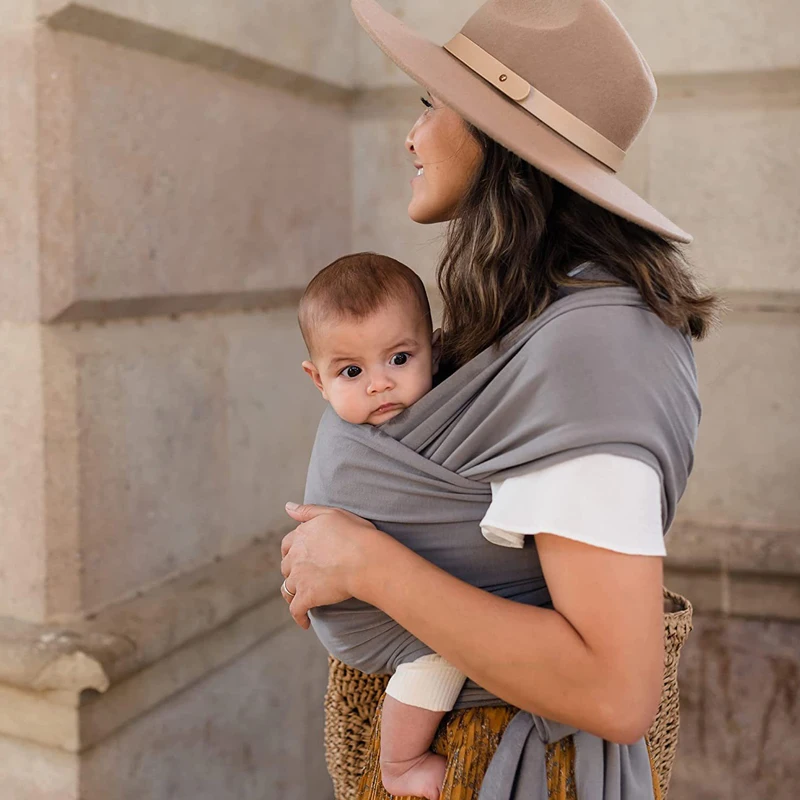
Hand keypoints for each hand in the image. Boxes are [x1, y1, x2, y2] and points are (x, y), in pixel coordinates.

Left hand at [280, 502, 380, 628]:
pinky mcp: (307, 597)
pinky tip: (305, 622)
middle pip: (286, 567)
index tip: (299, 558)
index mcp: (301, 536)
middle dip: (293, 572)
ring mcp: (299, 578)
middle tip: (305, 578)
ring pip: (288, 589)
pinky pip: (296, 611)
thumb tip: (287, 506)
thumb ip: (307, 511)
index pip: (287, 545)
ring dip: (294, 594)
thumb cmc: (356, 534)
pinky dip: (299, 617)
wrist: (366, 560)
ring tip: (304, 600)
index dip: (292, 552)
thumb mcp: (331, 514)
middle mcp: (295, 556)